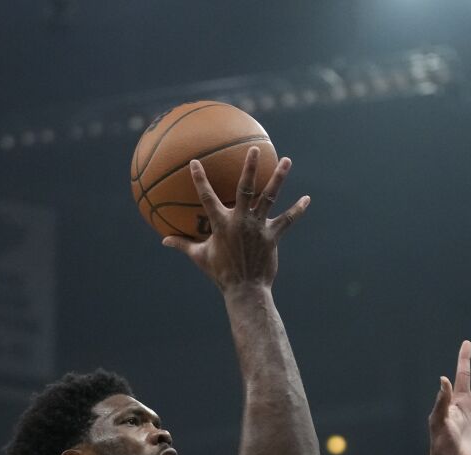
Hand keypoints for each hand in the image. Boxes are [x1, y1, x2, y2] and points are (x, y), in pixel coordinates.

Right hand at [162, 147, 308, 291]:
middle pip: (246, 188)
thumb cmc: (221, 274)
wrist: (245, 289)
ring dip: (278, 178)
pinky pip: (287, 220)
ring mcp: (259, 227)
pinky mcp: (273, 236)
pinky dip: (297, 210)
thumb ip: (183, 245)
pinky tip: (307, 199)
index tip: (195, 161)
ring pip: (270, 197)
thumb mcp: (200, 257)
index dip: (200, 179)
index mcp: (221, 224)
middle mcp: (241, 221)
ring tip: (286, 160)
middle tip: (254, 149)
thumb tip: (164, 240)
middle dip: (249, 167)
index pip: (207, 197)